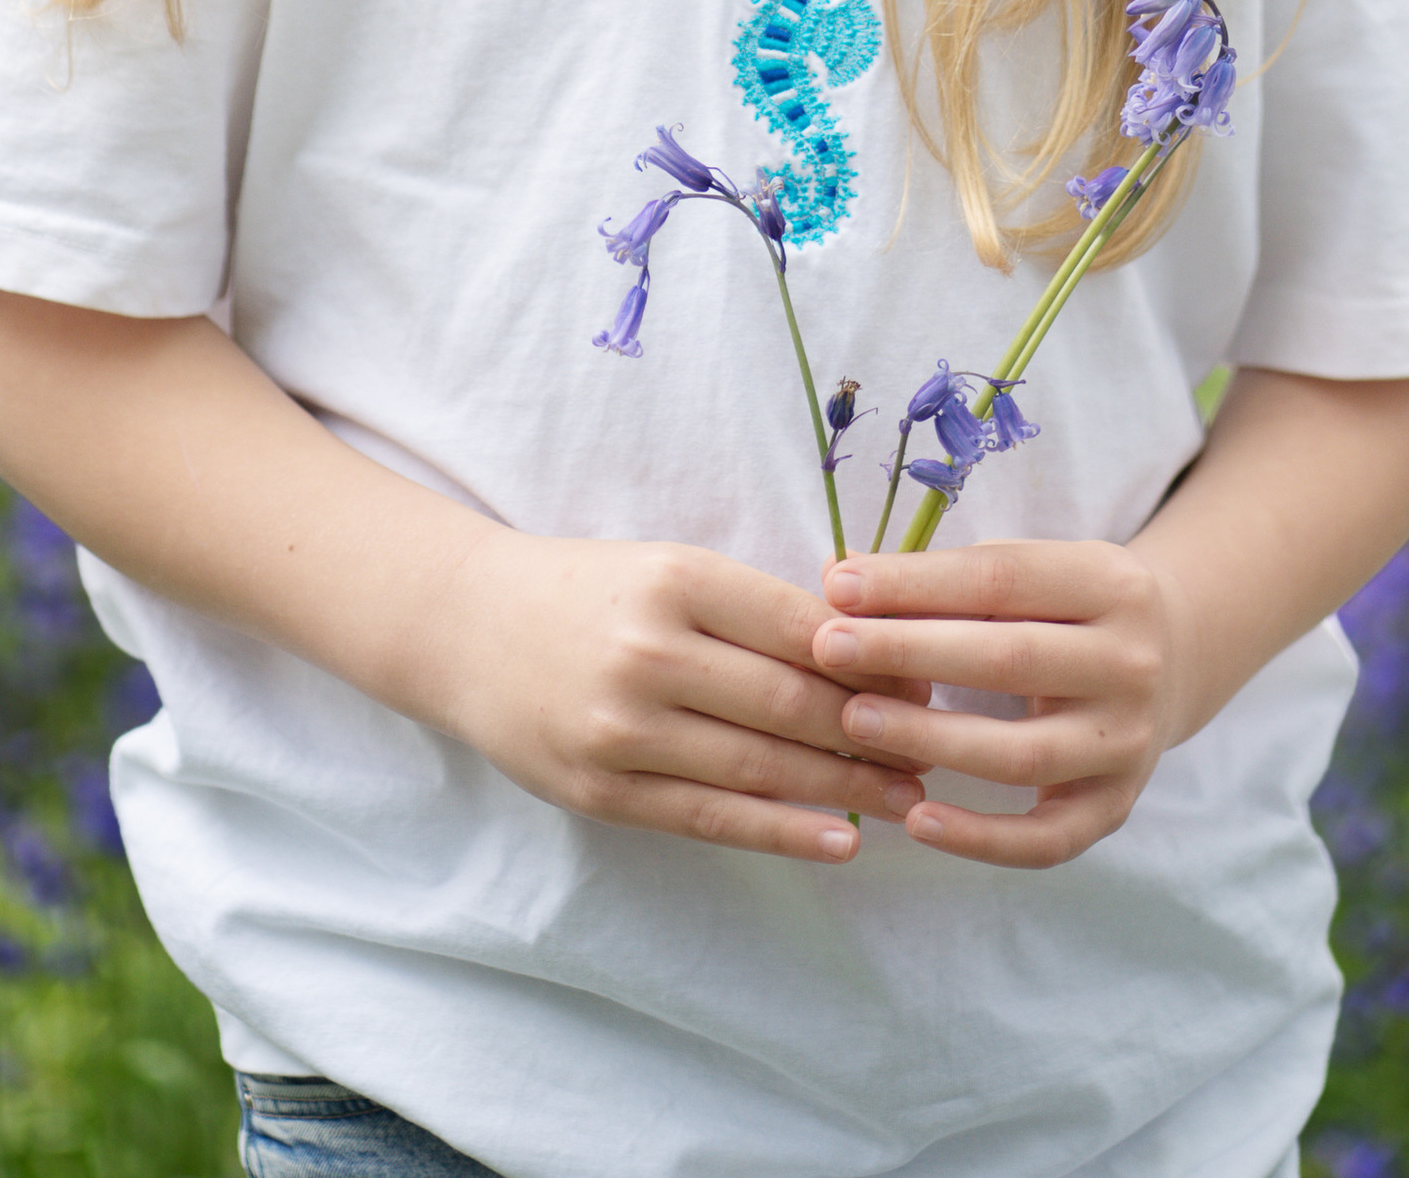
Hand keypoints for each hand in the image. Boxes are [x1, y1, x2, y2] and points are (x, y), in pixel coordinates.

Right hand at [454, 529, 929, 863]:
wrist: (467, 627)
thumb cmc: (591, 592)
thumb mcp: (671, 570)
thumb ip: (757, 609)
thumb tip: (869, 654)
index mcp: (677, 578)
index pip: (801, 626)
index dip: (874, 659)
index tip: (930, 678)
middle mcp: (650, 651)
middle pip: (789, 701)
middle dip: (875, 730)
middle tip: (941, 747)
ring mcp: (621, 728)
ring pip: (758, 766)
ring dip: (847, 787)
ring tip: (912, 797)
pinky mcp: (601, 791)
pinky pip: (708, 818)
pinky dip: (783, 830)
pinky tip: (840, 838)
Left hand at [811, 542, 1184, 868]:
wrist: (1175, 659)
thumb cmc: (1069, 606)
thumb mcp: (1033, 570)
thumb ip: (944, 578)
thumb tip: (838, 580)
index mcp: (1108, 583)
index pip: (1001, 578)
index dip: (916, 582)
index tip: (838, 587)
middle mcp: (1130, 662)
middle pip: (1009, 658)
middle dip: (909, 652)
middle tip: (828, 648)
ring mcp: (1128, 742)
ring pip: (1022, 753)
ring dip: (932, 739)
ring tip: (855, 721)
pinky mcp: (1115, 807)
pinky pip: (1045, 839)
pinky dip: (981, 838)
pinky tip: (916, 820)